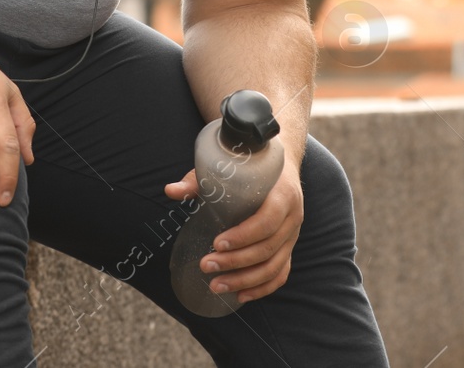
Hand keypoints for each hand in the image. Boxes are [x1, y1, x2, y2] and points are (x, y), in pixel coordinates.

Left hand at [164, 157, 303, 303]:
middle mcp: (293, 216)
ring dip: (245, 281)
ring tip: (216, 286)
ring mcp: (293, 235)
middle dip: (235, 262)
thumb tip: (170, 191)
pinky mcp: (289, 248)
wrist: (281, 166)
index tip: (217, 243)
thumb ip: (199, 180)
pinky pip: (281, 274)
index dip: (244, 235)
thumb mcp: (228, 168)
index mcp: (283, 193)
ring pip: (274, 266)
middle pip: (268, 248)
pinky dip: (262, 288)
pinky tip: (240, 296)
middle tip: (206, 265)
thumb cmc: (251, 168)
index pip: (268, 220)